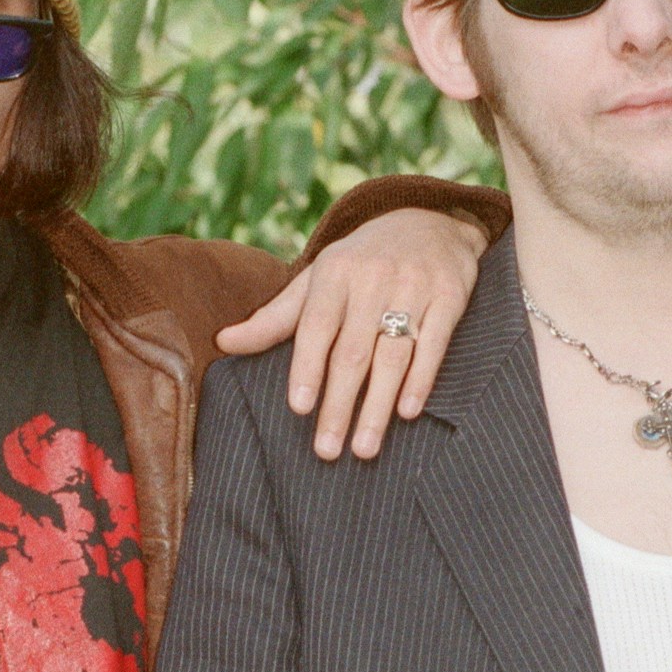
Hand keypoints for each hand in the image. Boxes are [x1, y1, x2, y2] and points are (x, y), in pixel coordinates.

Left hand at [215, 209, 482, 460]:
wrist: (430, 221)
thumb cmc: (360, 262)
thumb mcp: (317, 279)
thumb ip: (275, 317)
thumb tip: (222, 342)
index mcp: (334, 273)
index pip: (317, 326)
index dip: (307, 367)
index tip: (300, 408)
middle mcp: (373, 278)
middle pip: (353, 351)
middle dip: (339, 404)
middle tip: (326, 450)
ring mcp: (414, 287)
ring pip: (393, 355)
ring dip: (377, 406)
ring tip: (364, 448)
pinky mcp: (450, 297)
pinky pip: (433, 345)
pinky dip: (420, 381)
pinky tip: (406, 412)